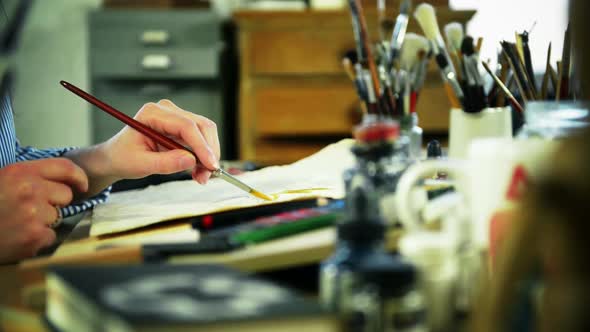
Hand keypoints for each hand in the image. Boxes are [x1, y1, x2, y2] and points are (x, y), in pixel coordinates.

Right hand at [0, 159, 87, 262]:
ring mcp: (34, 214)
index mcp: (21, 172)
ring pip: (57, 217)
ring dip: (43, 222)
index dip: (78, 177)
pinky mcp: (35, 236)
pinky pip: (51, 236)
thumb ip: (29, 177)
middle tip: (30, 210)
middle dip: (54, 203)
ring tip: (18, 224)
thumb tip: (60, 182)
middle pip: (65, 194)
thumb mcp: (2, 179)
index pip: (64, 167)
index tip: (81, 186)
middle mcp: (31, 189)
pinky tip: (18, 237)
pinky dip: (38, 240)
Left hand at [101, 100, 220, 183]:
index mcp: (153, 113)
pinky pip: (202, 140)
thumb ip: (165, 163)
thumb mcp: (140, 164)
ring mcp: (177, 118)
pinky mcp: (183, 128)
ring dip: (208, 156)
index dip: (201, 146)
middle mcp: (168, 111)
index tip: (210, 165)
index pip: (186, 126)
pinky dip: (204, 157)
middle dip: (209, 152)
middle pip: (202, 126)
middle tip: (207, 175)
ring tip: (201, 176)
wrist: (118, 157)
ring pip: (206, 133)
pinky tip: (198, 171)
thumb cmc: (123, 157)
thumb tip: (191, 160)